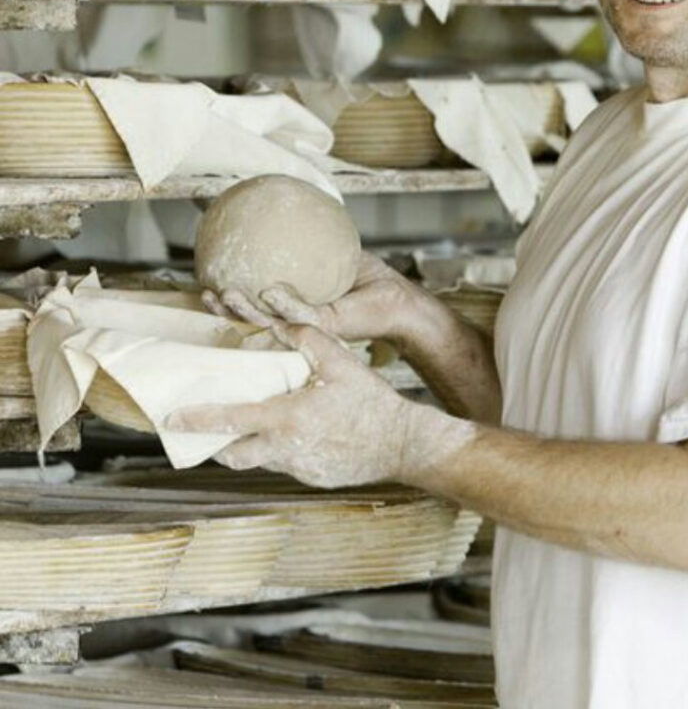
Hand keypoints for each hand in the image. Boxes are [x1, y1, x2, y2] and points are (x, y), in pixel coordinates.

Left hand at [165, 323, 474, 487]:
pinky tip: (301, 434)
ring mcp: (299, 468)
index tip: (172, 419)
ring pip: (260, 460)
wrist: (403, 443)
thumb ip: (307, 339)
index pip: (231, 420)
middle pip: (234, 454)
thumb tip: (280, 321)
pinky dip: (283, 450)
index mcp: (287, 418)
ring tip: (258, 425)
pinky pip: (287, 465)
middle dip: (216, 445)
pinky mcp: (312, 478)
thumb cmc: (372, 401)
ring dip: (252, 445)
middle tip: (207, 431)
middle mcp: (286, 448)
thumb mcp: (341, 361)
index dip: (197, 419)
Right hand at [203, 251, 421, 343]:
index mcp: (289, 308)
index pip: (251, 306)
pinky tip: (270, 290)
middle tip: (205, 294)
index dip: (226, 299)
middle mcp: (295, 322)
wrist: (397, 300)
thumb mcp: (329, 249)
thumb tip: (280, 199)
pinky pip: (302, 313)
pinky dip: (285, 303)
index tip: (203, 283)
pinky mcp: (329, 326)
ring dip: (245, 312)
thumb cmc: (364, 277)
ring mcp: (310, 327)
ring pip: (269, 322)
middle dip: (225, 312)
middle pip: (251, 320)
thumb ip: (302, 233)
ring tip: (224, 295)